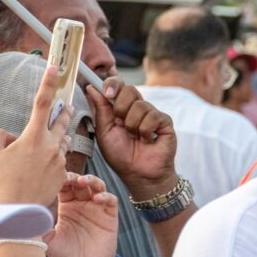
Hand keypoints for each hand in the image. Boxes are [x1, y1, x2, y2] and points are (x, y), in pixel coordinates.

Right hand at [0, 63, 70, 206]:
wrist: (18, 210)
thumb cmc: (2, 182)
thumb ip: (0, 136)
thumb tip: (9, 133)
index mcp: (34, 136)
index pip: (43, 102)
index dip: (48, 83)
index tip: (55, 68)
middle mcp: (52, 145)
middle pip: (62, 120)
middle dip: (64, 111)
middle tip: (66, 104)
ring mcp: (60, 159)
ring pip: (63, 140)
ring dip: (59, 135)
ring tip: (49, 138)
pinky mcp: (64, 173)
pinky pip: (61, 158)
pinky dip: (54, 156)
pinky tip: (43, 164)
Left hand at [45, 172, 118, 256]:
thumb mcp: (47, 241)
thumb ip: (38, 226)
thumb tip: (21, 214)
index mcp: (66, 208)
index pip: (64, 187)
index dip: (60, 179)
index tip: (53, 178)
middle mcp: (82, 205)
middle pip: (80, 182)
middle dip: (75, 177)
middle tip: (67, 177)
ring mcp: (97, 210)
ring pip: (97, 186)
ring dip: (91, 181)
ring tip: (83, 182)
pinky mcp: (110, 217)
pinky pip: (110, 200)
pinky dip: (105, 196)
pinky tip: (96, 199)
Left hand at [85, 78, 178, 198]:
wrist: (138, 174)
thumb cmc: (121, 156)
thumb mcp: (104, 132)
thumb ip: (100, 109)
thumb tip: (91, 87)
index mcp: (120, 108)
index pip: (118, 84)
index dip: (112, 83)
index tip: (106, 92)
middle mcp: (137, 108)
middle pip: (129, 89)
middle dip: (120, 107)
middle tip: (120, 123)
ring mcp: (152, 113)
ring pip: (140, 105)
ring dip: (132, 126)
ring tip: (135, 138)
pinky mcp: (165, 121)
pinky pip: (153, 116)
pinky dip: (146, 131)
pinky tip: (147, 140)